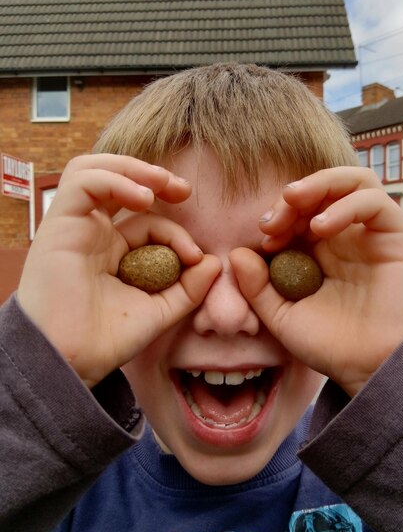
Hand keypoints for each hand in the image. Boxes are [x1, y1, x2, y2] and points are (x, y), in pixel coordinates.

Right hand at [18, 154, 220, 387]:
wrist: (72, 361)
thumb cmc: (108, 340)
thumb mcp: (160, 310)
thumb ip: (189, 288)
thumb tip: (215, 262)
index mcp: (114, 252)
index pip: (148, 223)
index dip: (176, 232)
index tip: (196, 257)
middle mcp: (93, 234)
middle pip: (119, 183)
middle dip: (154, 178)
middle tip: (183, 189)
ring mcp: (75, 226)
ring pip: (96, 171)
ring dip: (133, 170)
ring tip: (161, 184)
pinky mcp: (59, 223)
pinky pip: (82, 182)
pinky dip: (115, 180)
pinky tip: (142, 197)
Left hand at [231, 167, 402, 396]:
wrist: (371, 369)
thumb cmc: (330, 345)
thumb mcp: (282, 317)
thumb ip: (257, 288)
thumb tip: (237, 254)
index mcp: (318, 251)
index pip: (298, 212)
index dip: (278, 215)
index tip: (264, 238)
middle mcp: (345, 236)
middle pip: (321, 190)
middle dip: (292, 197)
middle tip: (273, 219)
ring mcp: (370, 234)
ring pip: (351, 182)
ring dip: (319, 184)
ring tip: (294, 201)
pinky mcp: (395, 235)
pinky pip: (374, 202)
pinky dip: (346, 205)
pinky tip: (322, 227)